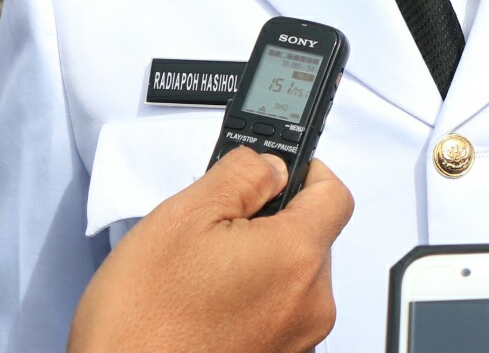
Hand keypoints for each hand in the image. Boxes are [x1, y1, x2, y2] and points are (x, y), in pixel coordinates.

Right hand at [67, 148, 353, 352]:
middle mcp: (310, 304)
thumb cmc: (142, 322)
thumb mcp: (183, 216)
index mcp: (296, 256)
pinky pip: (278, 315)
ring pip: (293, 277)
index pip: (334, 194)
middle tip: (217, 230)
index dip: (306, 173)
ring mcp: (297, 342)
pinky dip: (252, 303)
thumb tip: (273, 164)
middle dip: (272, 223)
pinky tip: (207, 310)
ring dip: (260, 265)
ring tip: (203, 278)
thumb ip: (241, 175)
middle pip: (311, 237)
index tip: (275, 174)